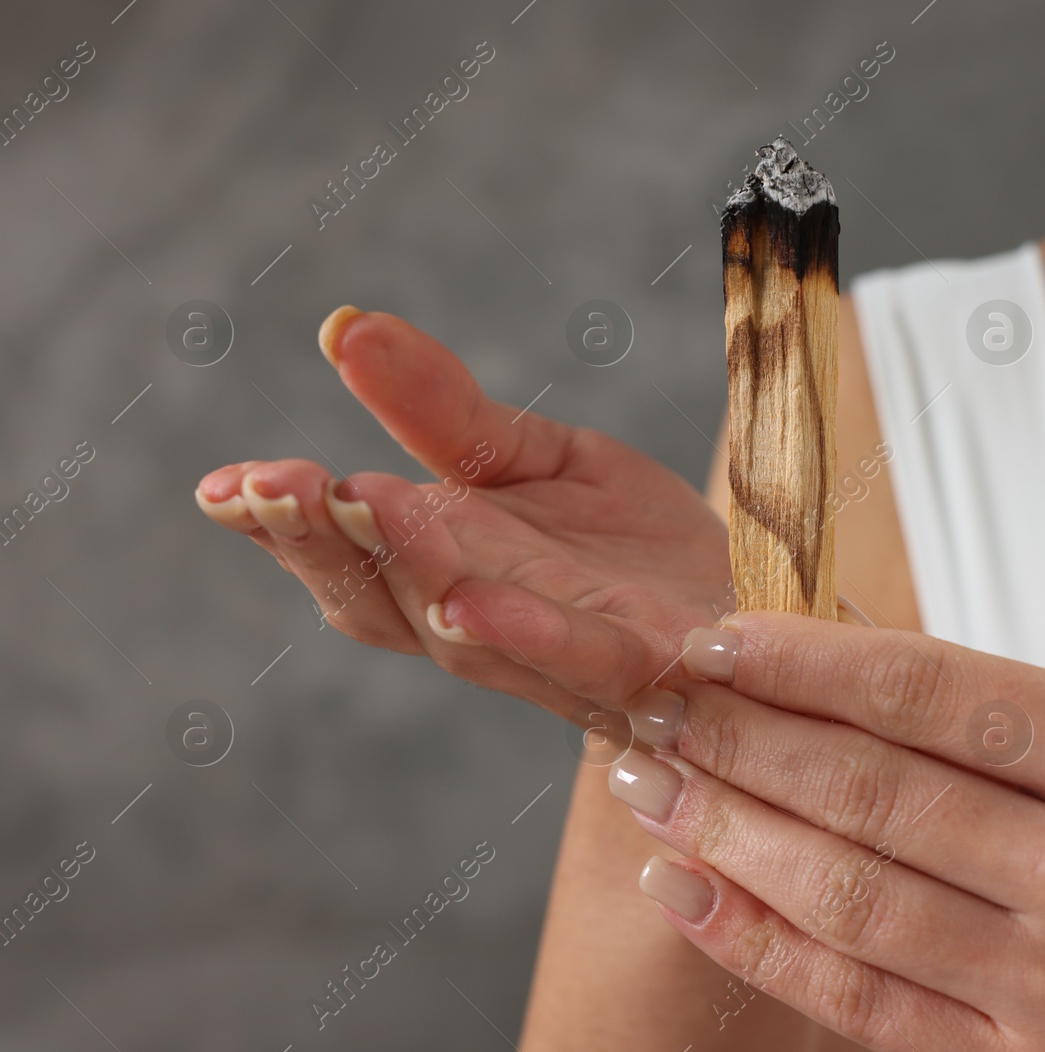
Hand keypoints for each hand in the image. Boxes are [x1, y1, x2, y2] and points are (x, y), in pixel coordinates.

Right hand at [194, 307, 731, 721]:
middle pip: (389, 601)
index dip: (286, 531)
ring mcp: (566, 660)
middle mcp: (493, 629)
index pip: (353, 558)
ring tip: (360, 512)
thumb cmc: (635, 549)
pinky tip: (474, 599)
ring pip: (472, 636)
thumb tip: (345, 326)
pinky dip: (530, 635)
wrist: (760, 604)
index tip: (223, 488)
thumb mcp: (538, 459)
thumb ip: (446, 411)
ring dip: (411, 575)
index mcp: (453, 571)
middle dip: (325, 545)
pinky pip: (585, 660)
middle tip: (272, 488)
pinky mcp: (649, 671)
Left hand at [599, 614, 1044, 1051]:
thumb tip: (858, 673)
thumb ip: (1031, 724)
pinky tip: (694, 895)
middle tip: (652, 703)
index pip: (932, 686)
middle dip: (739, 737)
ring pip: (848, 890)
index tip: (720, 637)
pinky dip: (763, 945)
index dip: (805, 658)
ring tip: (651, 785)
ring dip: (727, 832)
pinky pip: (866, 999)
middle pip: (870, 785)